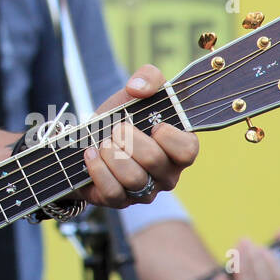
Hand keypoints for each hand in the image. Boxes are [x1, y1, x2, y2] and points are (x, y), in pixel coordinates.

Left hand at [74, 66, 198, 208]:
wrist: (91, 137)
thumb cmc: (123, 116)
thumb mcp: (137, 90)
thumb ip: (148, 77)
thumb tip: (138, 89)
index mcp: (179, 148)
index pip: (188, 150)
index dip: (168, 136)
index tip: (152, 124)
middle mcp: (167, 174)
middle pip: (154, 161)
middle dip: (129, 139)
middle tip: (117, 129)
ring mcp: (145, 191)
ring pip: (133, 179)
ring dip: (112, 154)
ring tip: (104, 142)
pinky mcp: (120, 201)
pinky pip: (113, 193)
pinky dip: (98, 169)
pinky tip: (91, 154)